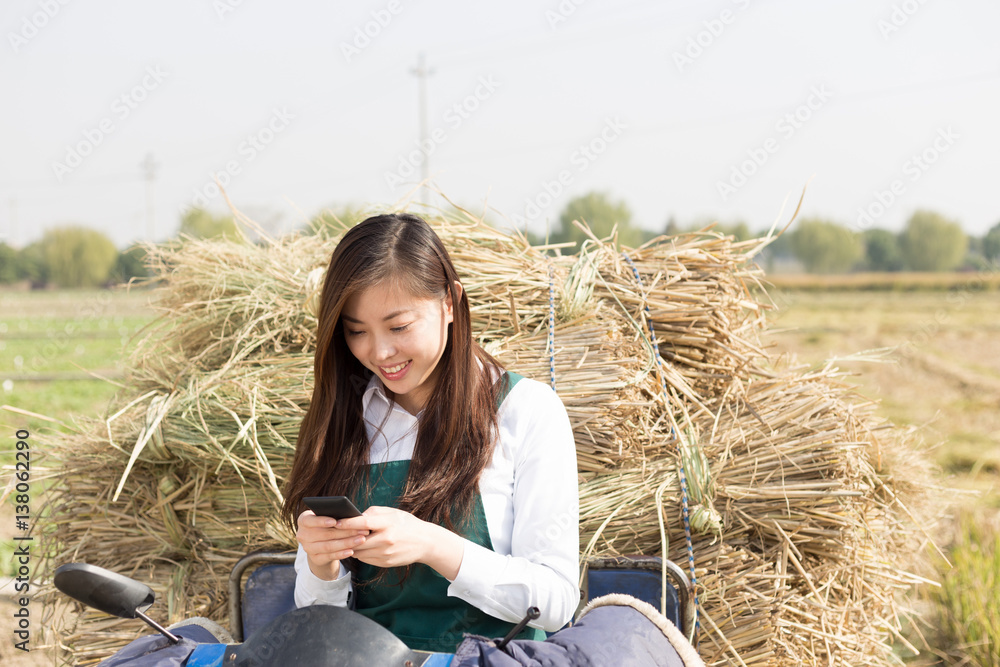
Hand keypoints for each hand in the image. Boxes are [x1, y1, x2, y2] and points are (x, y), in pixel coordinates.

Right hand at [296, 510, 369, 580]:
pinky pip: (330, 556)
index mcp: (303, 520)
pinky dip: (341, 553)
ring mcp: (308, 548)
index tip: (335, 521)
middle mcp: (302, 535)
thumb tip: (351, 515)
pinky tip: (352, 551)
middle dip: (345, 531)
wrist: (320, 543)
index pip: (309, 520)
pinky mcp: (315, 559)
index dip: (321, 521)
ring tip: (361, 539)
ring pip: (328, 546)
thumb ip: (334, 515)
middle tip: (361, 529)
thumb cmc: (327, 524)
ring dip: (346, 543)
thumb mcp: (327, 517)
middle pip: (324, 534)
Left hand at [338, 506, 464, 578]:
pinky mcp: (386, 563)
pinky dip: (360, 553)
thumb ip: (373, 513)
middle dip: (345, 537)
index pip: (363, 524)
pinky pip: (366, 559)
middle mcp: (386, 540)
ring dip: (351, 547)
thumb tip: (355, 516)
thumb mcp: (392, 513)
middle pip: (358, 541)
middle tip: (334, 533)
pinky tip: (358, 548)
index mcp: (388, 524)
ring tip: (345, 540)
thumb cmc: (406, 523)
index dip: (348, 523)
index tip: (336, 521)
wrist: (425, 542)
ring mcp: (386, 553)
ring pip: (359, 552)